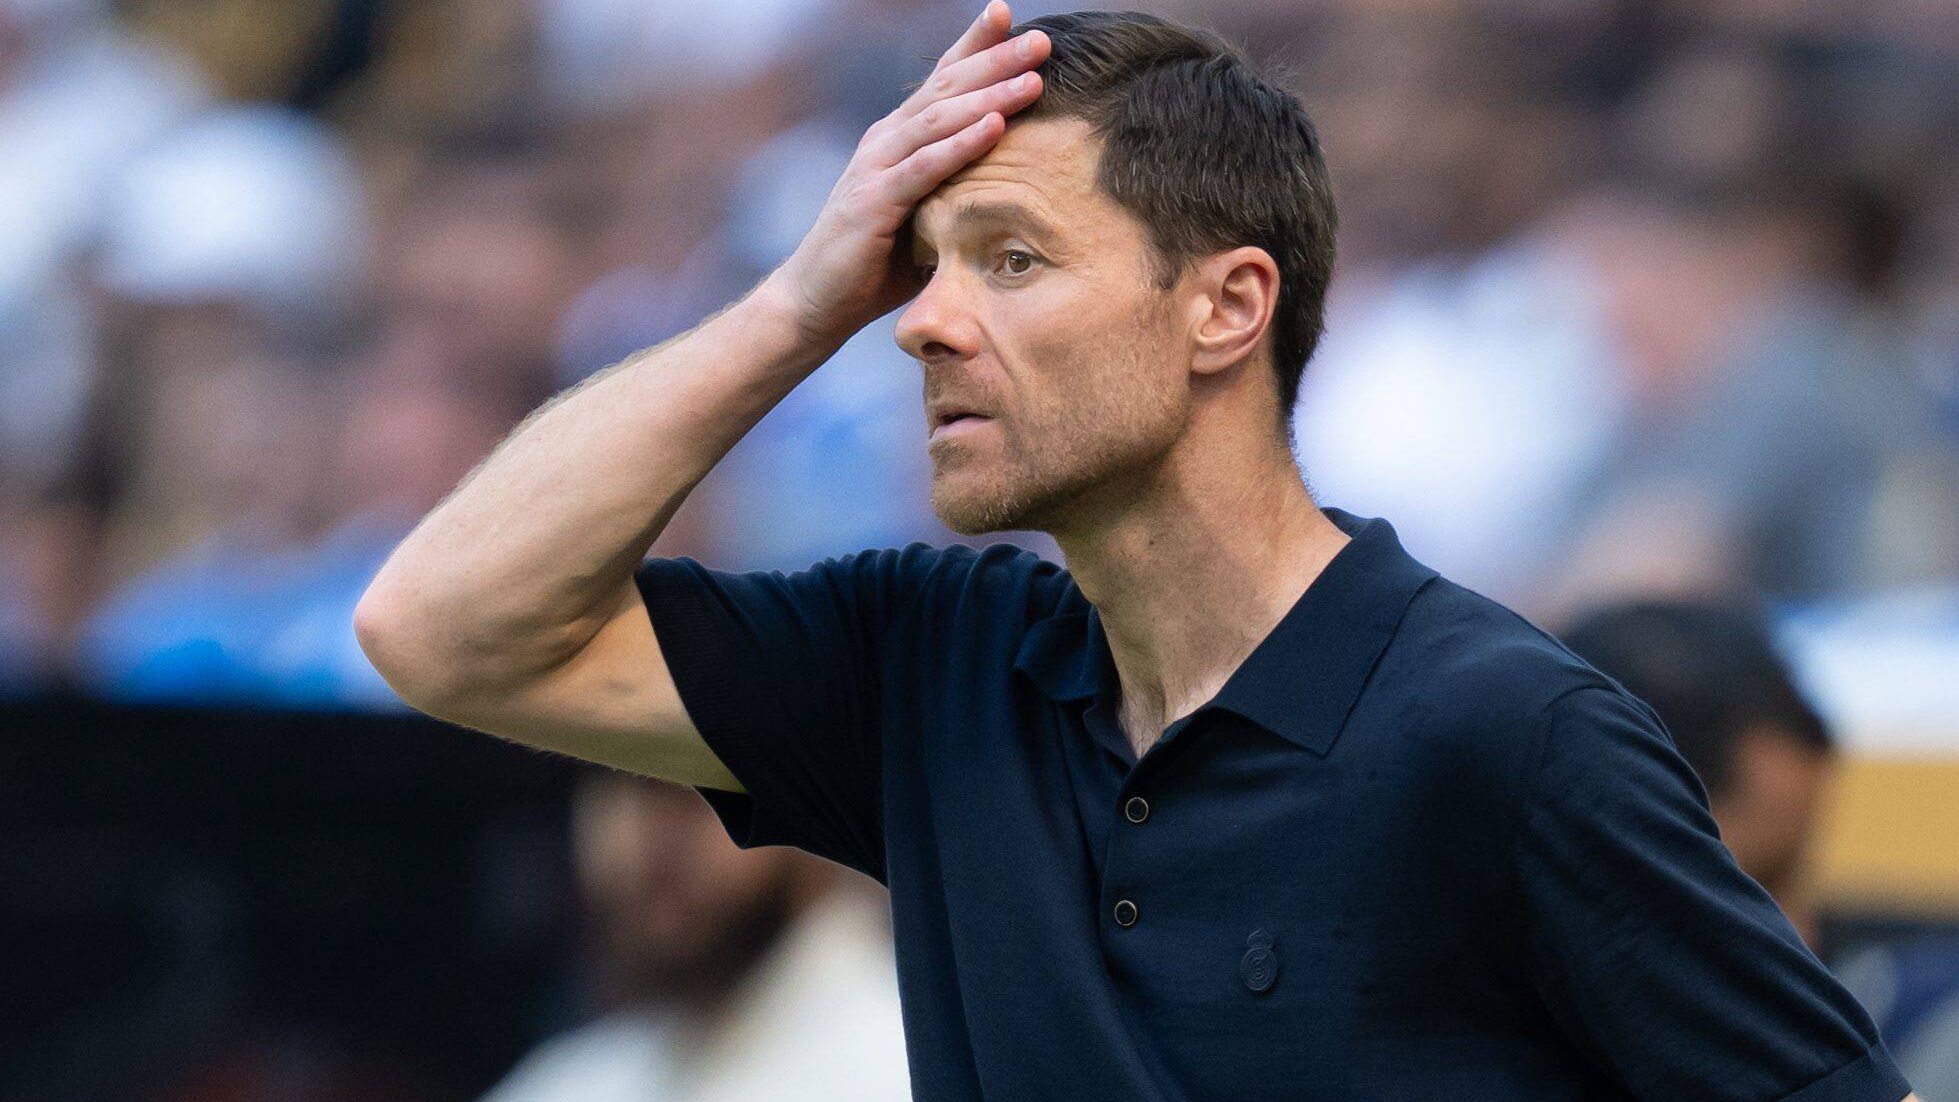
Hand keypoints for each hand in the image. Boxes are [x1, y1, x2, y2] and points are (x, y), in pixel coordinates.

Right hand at [769, 1, 1049, 349]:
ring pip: (939, 119)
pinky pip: (925, 167)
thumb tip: (1014, 192)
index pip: (942, 81)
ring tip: (1032, 78)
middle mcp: (885, 141)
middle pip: (946, 87)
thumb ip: (956, 192)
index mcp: (898, 138)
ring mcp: (876, 167)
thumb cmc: (874, 265)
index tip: (1011, 16)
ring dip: (989, 95)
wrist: (815, 302)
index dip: (975, 46)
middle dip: (994, 59)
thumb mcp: (925, 217)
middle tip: (1040, 40)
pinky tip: (995, 127)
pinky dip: (962, 144)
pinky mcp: (874, 201)